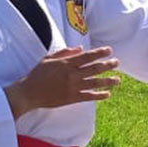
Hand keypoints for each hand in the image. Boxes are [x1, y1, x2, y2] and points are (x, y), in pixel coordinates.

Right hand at [4, 46, 120, 118]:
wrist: (30, 92)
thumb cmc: (37, 74)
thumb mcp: (49, 58)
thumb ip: (65, 52)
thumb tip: (80, 48)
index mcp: (67, 63)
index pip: (87, 56)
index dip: (100, 53)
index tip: (109, 50)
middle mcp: (72, 74)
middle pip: (94, 68)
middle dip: (107, 65)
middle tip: (117, 63)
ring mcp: (73, 87)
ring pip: (95, 83)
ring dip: (108, 81)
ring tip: (117, 80)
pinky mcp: (72, 98)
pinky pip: (89, 97)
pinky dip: (99, 95)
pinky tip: (107, 94)